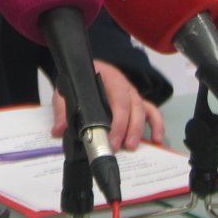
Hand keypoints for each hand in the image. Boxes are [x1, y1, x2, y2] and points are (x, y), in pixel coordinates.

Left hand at [50, 60, 164, 150]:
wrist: (82, 69)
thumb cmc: (78, 80)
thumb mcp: (66, 90)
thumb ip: (62, 108)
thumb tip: (60, 130)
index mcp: (109, 79)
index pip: (118, 99)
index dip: (118, 121)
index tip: (111, 140)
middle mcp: (124, 85)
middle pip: (133, 106)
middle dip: (129, 129)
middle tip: (120, 147)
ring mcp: (133, 93)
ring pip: (144, 109)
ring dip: (141, 129)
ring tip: (133, 147)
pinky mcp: (137, 102)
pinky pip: (152, 111)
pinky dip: (157, 124)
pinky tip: (156, 139)